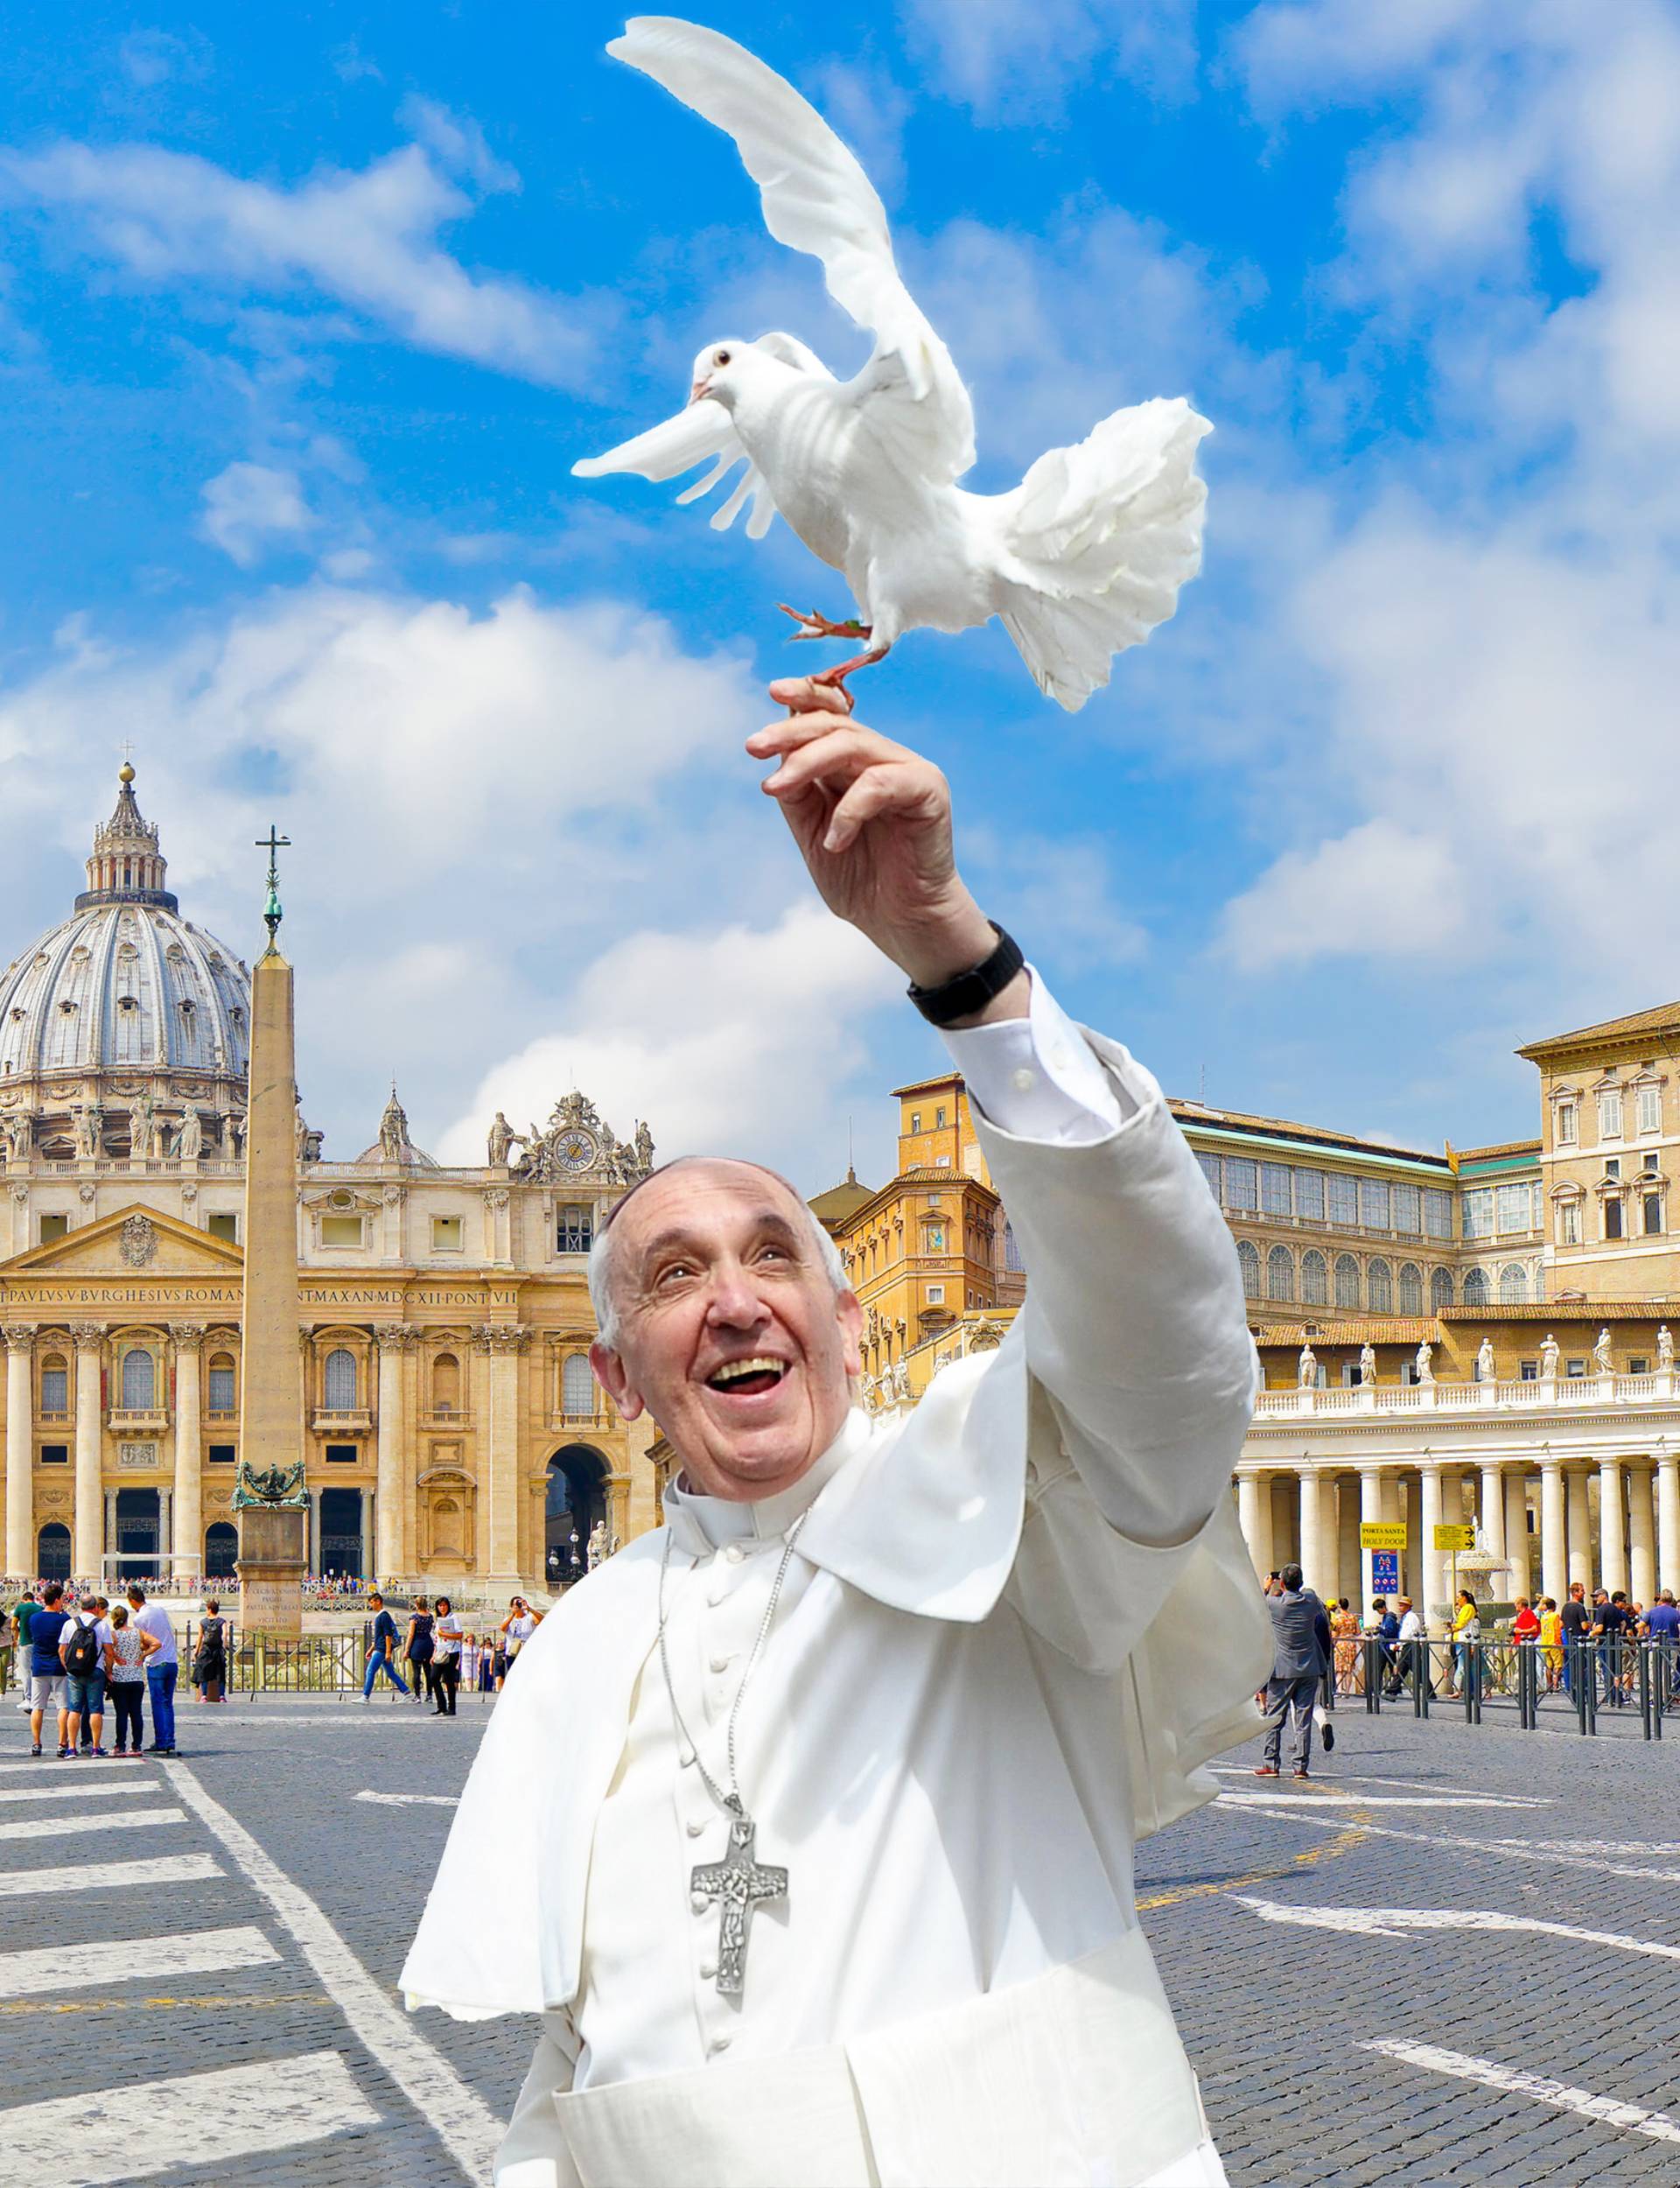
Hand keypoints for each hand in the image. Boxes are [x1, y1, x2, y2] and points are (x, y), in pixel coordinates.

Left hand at [748, 678, 1024, 1004]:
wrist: (901, 923)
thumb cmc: (861, 879)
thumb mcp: (814, 834)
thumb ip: (798, 796)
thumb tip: (775, 761)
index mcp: (853, 764)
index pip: (829, 714)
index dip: (804, 696)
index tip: (772, 692)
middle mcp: (881, 758)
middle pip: (834, 724)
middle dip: (789, 731)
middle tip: (754, 747)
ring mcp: (907, 771)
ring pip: (853, 744)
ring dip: (806, 762)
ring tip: (775, 789)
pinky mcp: (928, 791)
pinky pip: (881, 783)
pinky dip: (850, 809)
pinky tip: (835, 841)